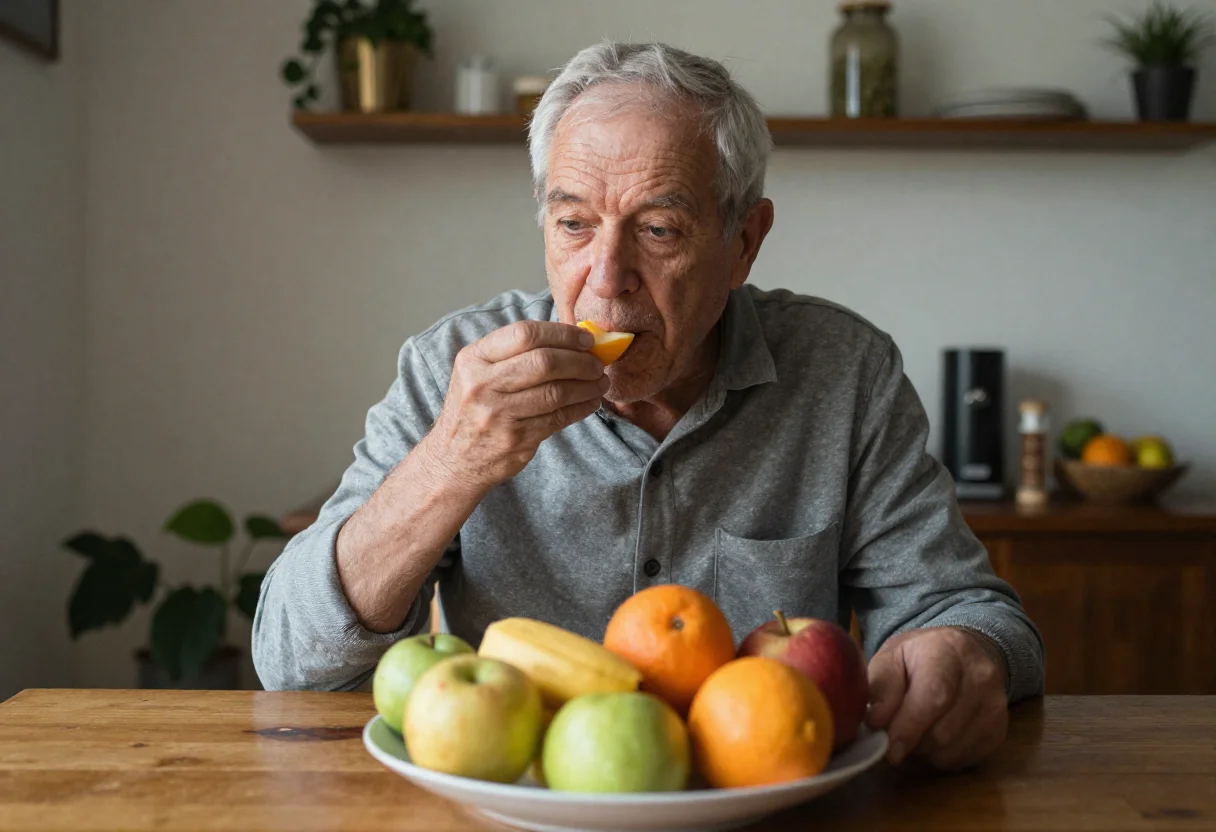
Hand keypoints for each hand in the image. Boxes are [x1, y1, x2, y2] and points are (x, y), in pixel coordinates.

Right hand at [423, 320, 607, 492]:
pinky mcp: (516, 439)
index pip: (524, 333)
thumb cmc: (472, 410)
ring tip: (600, 381)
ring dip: (587, 385)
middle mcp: (482, 384)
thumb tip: (569, 338)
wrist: (453, 462)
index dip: (562, 333)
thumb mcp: (476, 373)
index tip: (585, 339)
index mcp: (473, 359)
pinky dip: (582, 407)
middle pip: (544, 362)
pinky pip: (559, 417)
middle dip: (580, 360)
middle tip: (597, 362)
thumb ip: (512, 354)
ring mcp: (499, 414)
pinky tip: (591, 402)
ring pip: (556, 391)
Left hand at [865, 627, 1007, 770]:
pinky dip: (941, 757)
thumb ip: (880, 685)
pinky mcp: (999, 731)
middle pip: (943, 730)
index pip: (934, 696)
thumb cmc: (919, 657)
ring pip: (952, 750)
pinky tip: (933, 736)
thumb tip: (874, 721)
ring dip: (924, 751)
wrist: (961, 654)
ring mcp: (995, 706)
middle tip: (892, 735)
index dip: (908, 727)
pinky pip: (963, 759)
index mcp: (949, 652)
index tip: (888, 748)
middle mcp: (980, 677)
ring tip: (914, 731)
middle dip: (911, 741)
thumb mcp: (891, 657)